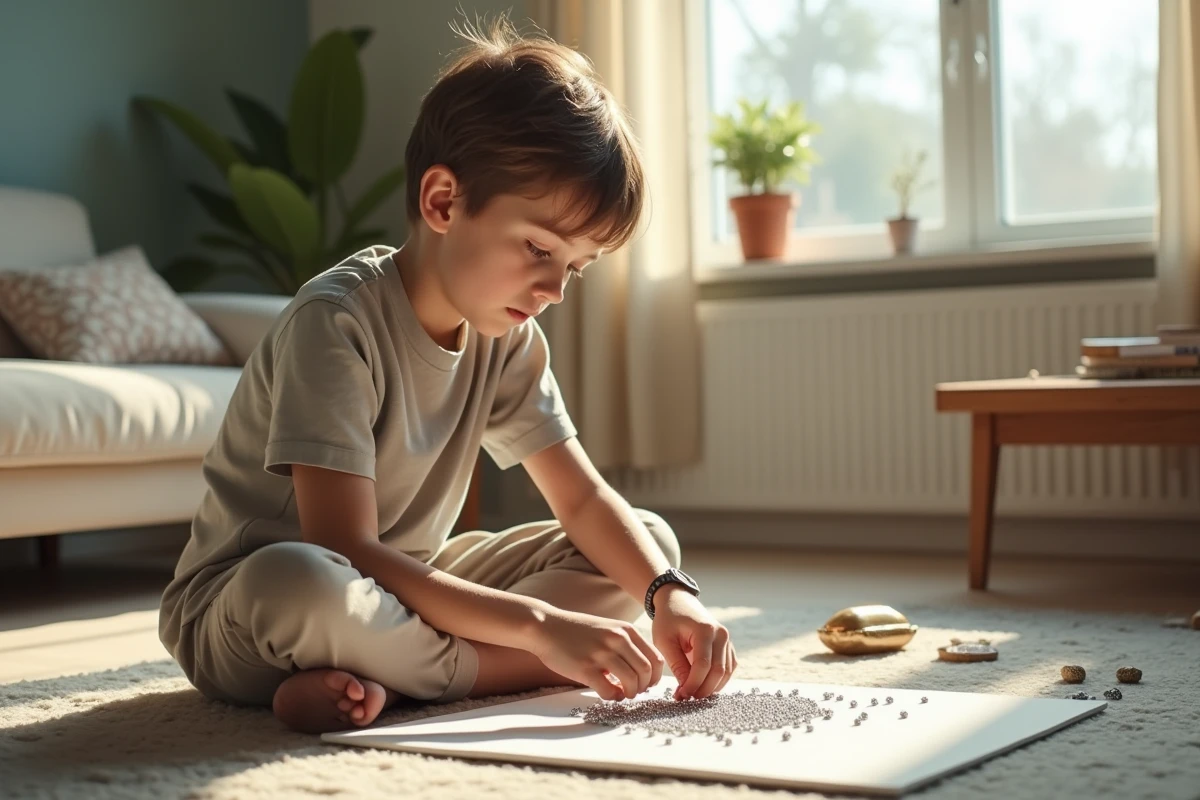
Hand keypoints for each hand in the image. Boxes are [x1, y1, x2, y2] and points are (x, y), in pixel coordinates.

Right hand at [528, 609, 664, 700]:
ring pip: (632, 682)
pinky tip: (608, 693)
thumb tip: (642, 672)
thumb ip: (626, 645)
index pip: (655, 658)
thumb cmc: (576, 631)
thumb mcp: (608, 628)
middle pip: (646, 671)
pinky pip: (609, 690)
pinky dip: (612, 697)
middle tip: (635, 691)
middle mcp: (617, 639)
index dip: (655, 676)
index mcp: (626, 630)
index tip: (648, 683)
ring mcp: (602, 653)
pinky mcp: (586, 668)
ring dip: (630, 693)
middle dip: (644, 687)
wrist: (546, 626)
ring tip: (622, 694)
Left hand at [651, 586, 736, 700]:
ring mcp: (728, 640)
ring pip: (726, 673)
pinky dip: (718, 681)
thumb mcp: (664, 641)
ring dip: (711, 688)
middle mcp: (721, 635)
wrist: (678, 601)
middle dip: (703, 689)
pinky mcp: (728, 646)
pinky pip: (728, 669)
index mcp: (705, 630)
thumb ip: (677, 665)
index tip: (680, 695)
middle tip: (686, 698)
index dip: (693, 684)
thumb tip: (686, 690)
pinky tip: (702, 686)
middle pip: (718, 671)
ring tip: (692, 694)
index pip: (703, 665)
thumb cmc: (668, 620)